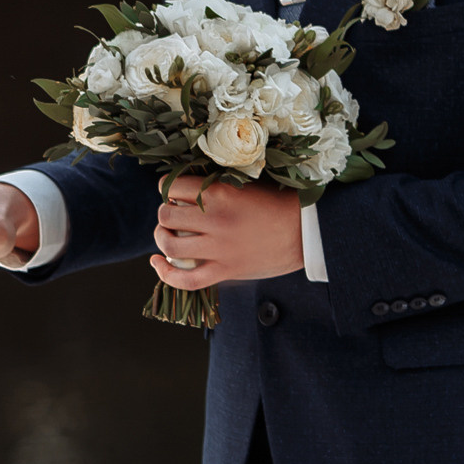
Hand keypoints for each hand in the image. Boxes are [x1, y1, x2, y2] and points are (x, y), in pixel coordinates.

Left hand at [151, 176, 303, 287]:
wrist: (306, 231)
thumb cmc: (280, 203)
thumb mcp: (247, 183)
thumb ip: (218, 184)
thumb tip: (189, 185)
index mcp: (219, 192)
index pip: (171, 186)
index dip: (166, 188)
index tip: (172, 192)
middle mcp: (214, 220)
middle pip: (165, 216)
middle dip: (164, 213)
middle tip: (173, 213)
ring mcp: (218, 249)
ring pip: (170, 246)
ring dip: (162, 238)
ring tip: (167, 234)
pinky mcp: (225, 271)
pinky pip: (186, 279)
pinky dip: (166, 274)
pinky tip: (158, 263)